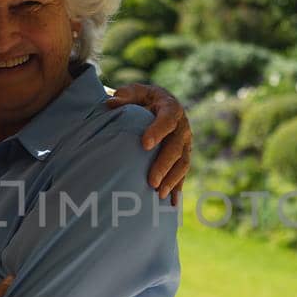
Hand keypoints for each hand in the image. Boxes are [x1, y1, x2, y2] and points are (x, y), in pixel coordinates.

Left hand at [106, 83, 191, 202]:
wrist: (156, 104)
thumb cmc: (141, 99)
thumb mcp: (134, 92)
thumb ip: (125, 96)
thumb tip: (111, 102)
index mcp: (171, 107)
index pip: (167, 119)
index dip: (158, 131)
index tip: (145, 144)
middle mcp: (182, 126)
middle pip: (176, 147)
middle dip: (164, 165)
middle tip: (151, 181)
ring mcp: (185, 143)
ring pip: (183, 163)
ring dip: (172, 180)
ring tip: (158, 195)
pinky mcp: (184, 156)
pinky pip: (183, 174)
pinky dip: (178, 188)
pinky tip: (171, 204)